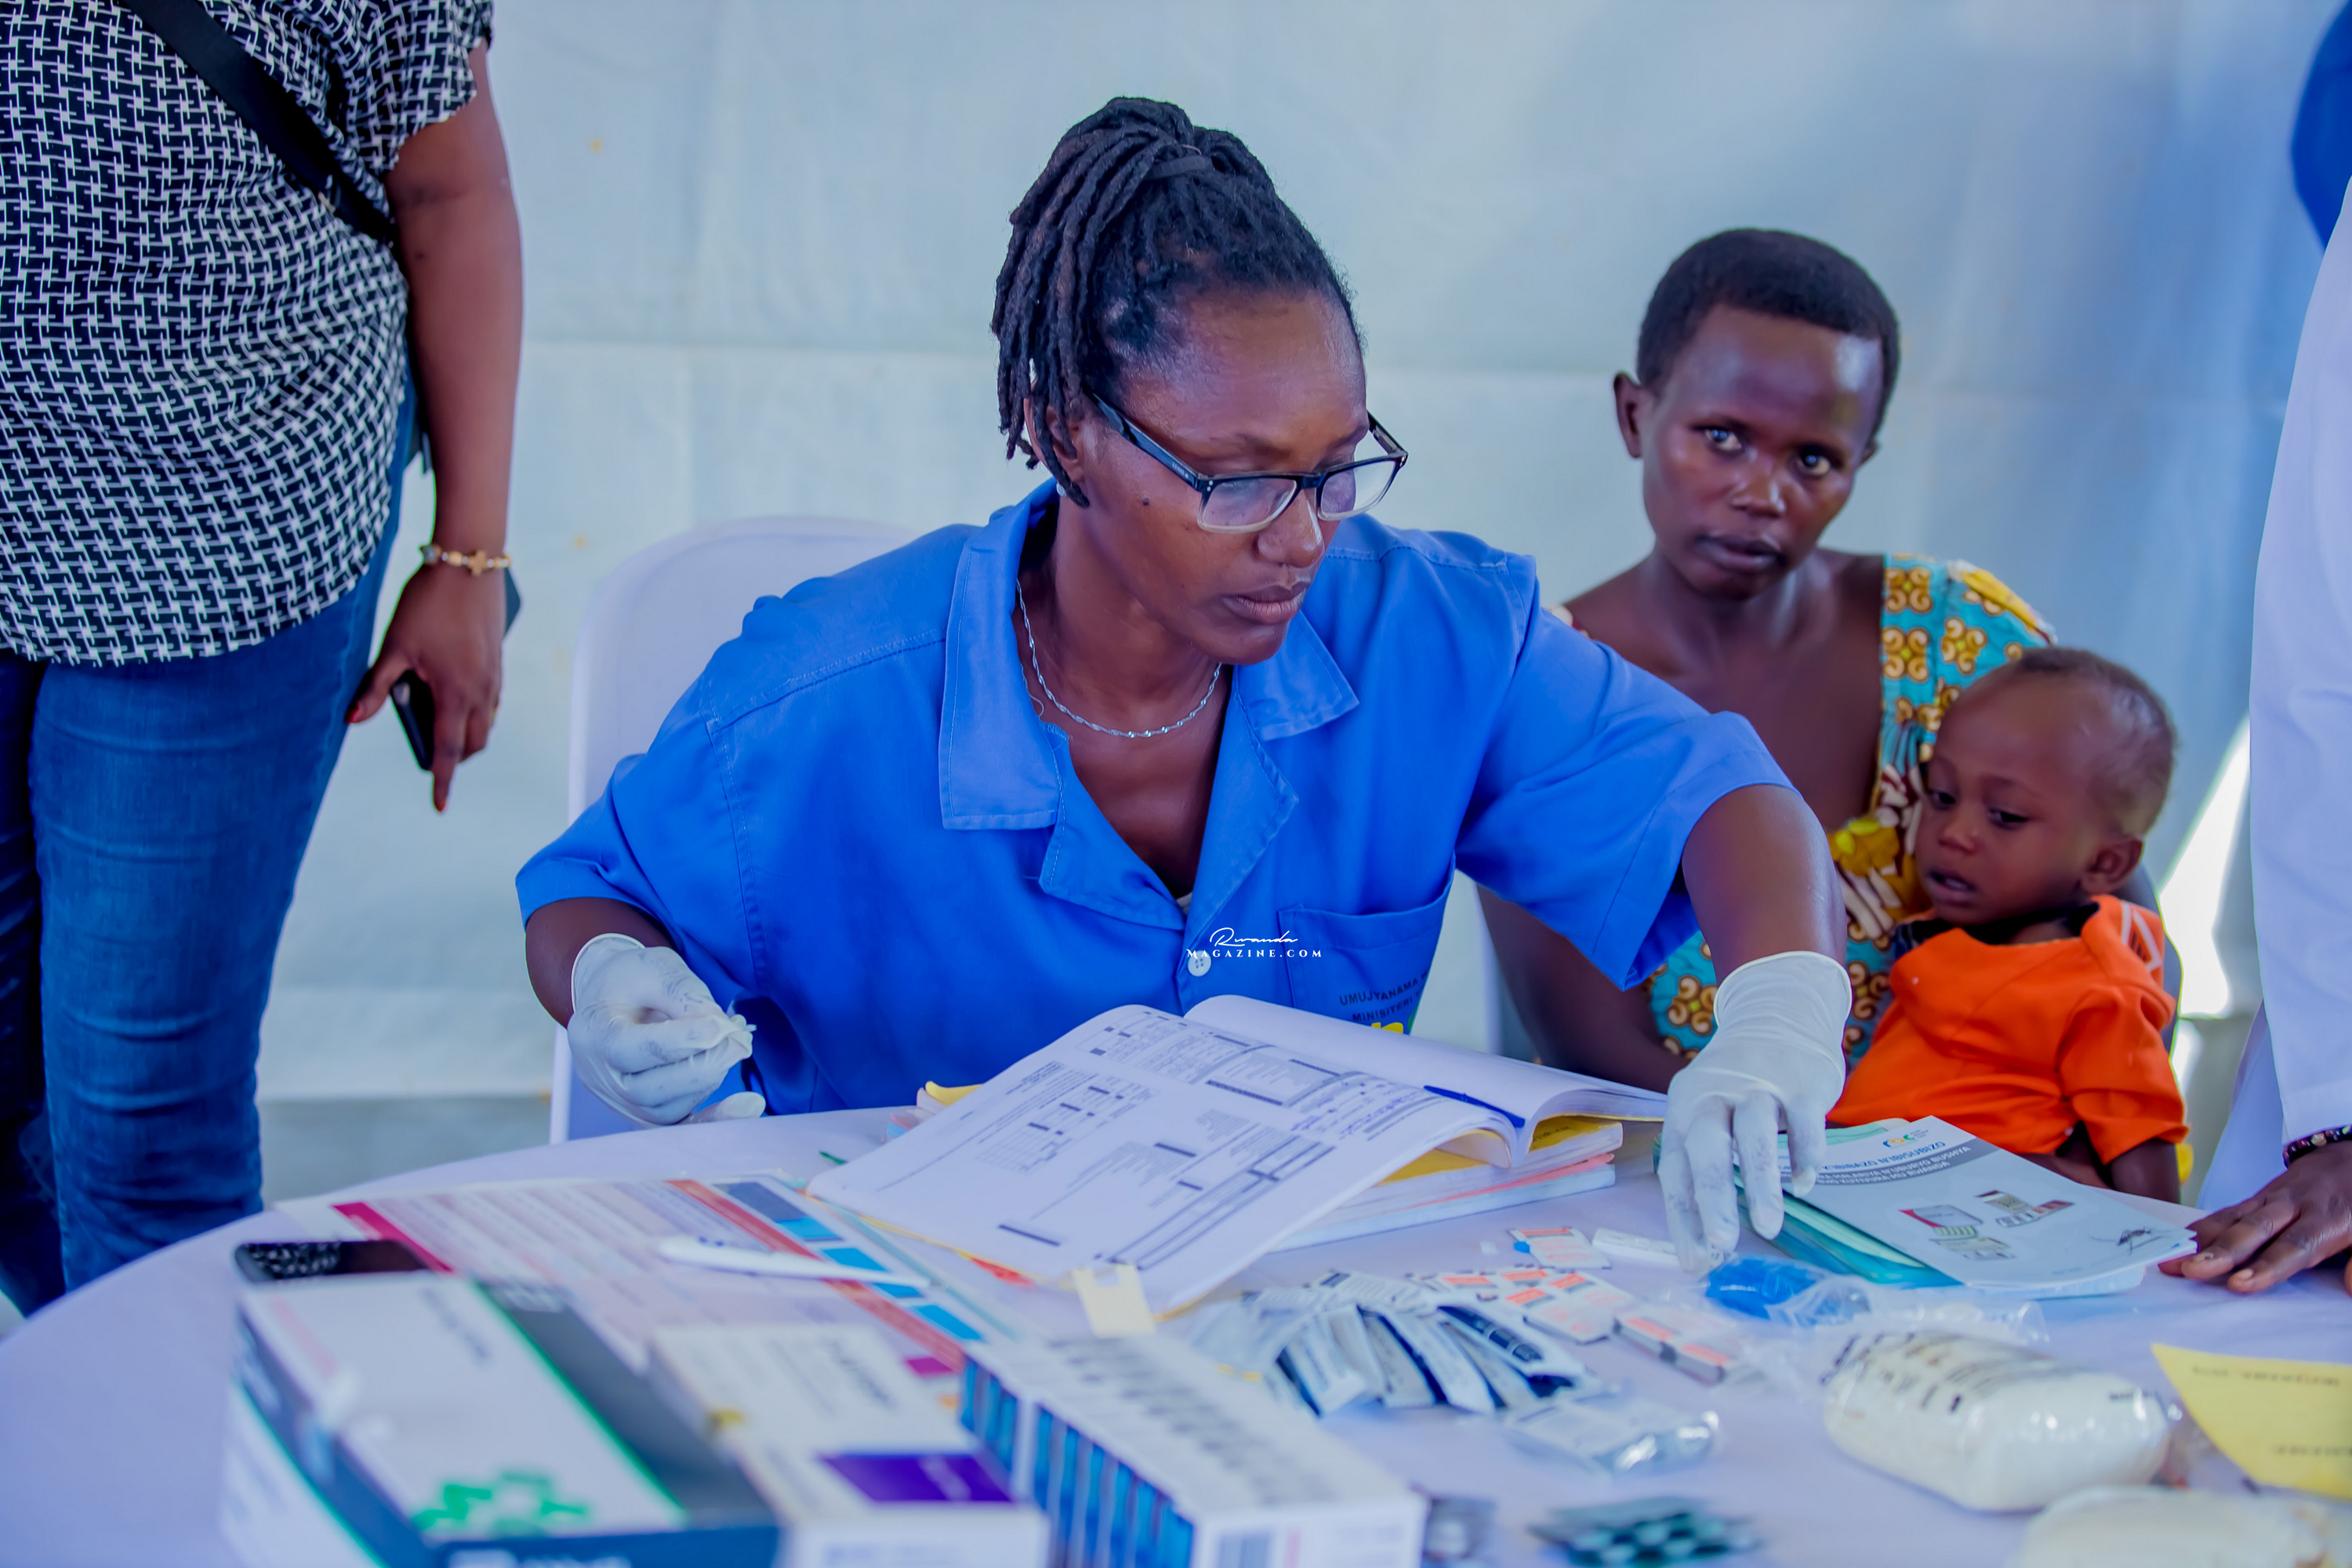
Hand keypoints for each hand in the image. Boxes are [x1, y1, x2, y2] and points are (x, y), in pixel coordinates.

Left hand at [349, 563, 505, 810]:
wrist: (469, 563)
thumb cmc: (427, 603)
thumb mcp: (394, 646)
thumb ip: (376, 687)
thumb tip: (352, 720)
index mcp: (455, 693)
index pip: (446, 750)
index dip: (441, 780)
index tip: (439, 805)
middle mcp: (482, 690)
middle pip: (474, 743)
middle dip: (455, 759)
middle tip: (434, 763)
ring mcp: (494, 677)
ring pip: (487, 723)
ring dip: (468, 736)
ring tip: (443, 732)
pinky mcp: (498, 662)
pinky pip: (492, 702)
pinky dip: (477, 714)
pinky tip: (456, 700)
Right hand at [566, 935, 760, 1126]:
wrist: (610, 997)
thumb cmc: (632, 978)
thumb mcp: (657, 968)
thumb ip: (686, 996)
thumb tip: (722, 1031)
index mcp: (594, 1035)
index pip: (637, 1049)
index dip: (684, 1040)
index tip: (722, 1026)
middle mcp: (601, 1078)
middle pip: (651, 1089)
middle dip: (704, 1064)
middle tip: (739, 1039)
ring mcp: (621, 1102)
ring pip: (670, 1108)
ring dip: (710, 1079)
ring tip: (733, 1046)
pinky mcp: (644, 1114)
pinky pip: (679, 1127)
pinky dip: (715, 1119)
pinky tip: (749, 1107)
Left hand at [1658, 950, 1849, 1270]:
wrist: (1778, 1015)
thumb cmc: (1737, 1086)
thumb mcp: (1709, 1115)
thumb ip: (1706, 1173)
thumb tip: (1704, 1251)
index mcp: (1684, 1108)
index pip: (1676, 1168)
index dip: (1683, 1217)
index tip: (1697, 1261)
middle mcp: (1714, 1093)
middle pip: (1706, 1144)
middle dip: (1713, 1197)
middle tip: (1723, 1245)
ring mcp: (1759, 1084)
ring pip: (1754, 1132)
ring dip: (1759, 1182)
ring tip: (1768, 1227)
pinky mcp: (1800, 1081)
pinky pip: (1802, 1120)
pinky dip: (1803, 1155)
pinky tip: (1804, 1185)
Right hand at [2161, 1141, 2351, 1293]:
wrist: (2347, 1159)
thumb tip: (2350, 1288)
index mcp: (2328, 1218)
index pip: (2295, 1245)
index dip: (2267, 1266)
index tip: (2240, 1285)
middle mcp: (2294, 1206)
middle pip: (2254, 1230)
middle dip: (2222, 1252)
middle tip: (2193, 1271)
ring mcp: (2271, 1199)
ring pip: (2234, 1219)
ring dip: (2202, 1242)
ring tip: (2173, 1263)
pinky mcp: (2257, 1197)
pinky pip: (2228, 1211)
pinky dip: (2203, 1227)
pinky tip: (2181, 1241)